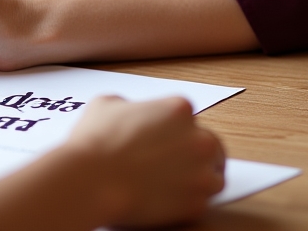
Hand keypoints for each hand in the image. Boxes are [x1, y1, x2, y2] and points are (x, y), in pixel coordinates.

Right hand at [63, 95, 224, 226]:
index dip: (176, 130)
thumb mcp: (108, 103)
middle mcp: (198, 139)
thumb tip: (130, 114)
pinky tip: (171, 199)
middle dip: (196, 154)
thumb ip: (130, 105)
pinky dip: (190, 202)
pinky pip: (202, 203)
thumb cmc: (97, 141)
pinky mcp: (195, 204)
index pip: (189, 119)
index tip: (166, 140)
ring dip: (201, 179)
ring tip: (178, 184)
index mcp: (179, 109)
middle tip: (177, 163)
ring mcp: (200, 174)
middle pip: (211, 146)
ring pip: (215, 176)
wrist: (92, 179)